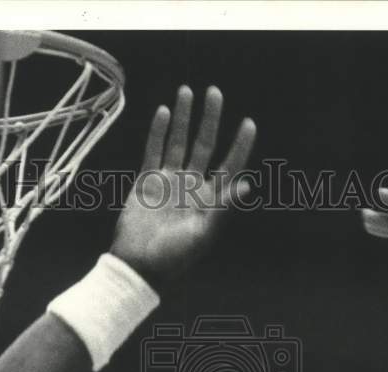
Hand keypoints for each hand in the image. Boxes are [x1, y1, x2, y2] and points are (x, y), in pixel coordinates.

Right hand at [110, 86, 255, 288]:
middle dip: (210, 119)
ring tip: (187, 90)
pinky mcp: (147, 182)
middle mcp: (192, 187)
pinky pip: (154, 151)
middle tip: (214, 91)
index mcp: (209, 201)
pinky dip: (158, 132)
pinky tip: (164, 112)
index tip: (248, 122)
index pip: (229, 167)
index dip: (240, 146)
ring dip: (184, 118)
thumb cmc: (174, 256)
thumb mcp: (203, 233)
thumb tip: (247, 185)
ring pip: (179, 142)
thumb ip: (222, 207)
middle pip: (204, 146)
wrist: (138, 265)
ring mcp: (169, 182)